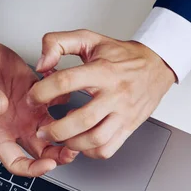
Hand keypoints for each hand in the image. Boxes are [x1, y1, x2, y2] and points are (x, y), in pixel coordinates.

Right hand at [0, 44, 76, 176]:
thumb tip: (0, 106)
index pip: (16, 162)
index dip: (32, 169)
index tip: (49, 164)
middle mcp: (17, 126)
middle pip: (42, 151)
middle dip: (59, 155)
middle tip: (72, 151)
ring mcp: (30, 112)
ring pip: (55, 131)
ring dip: (69, 133)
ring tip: (77, 128)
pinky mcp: (40, 96)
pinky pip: (58, 102)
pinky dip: (65, 100)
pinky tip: (64, 95)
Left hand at [27, 29, 175, 158]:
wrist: (157, 66)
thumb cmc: (124, 56)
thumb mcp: (90, 39)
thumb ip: (58, 43)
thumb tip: (42, 64)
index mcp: (103, 71)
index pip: (66, 82)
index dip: (42, 92)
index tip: (33, 98)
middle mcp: (116, 94)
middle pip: (82, 119)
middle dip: (55, 130)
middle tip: (43, 131)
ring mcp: (124, 113)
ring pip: (96, 138)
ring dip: (73, 143)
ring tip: (62, 139)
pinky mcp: (130, 126)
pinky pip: (109, 148)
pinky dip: (92, 151)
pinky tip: (83, 143)